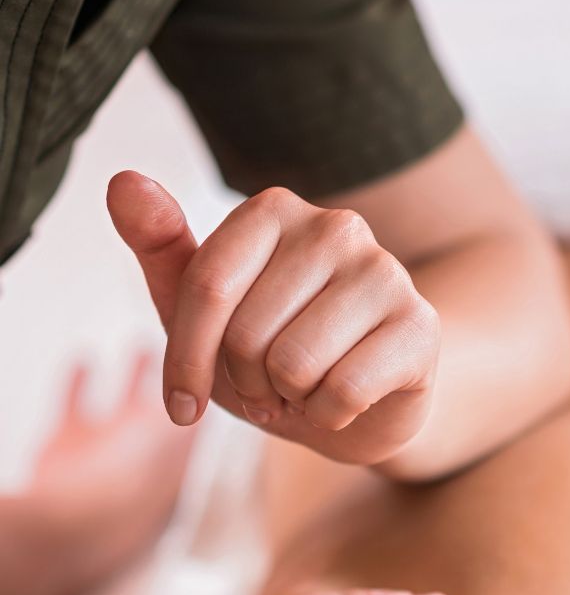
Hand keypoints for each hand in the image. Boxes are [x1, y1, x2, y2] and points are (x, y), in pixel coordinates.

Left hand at [106, 172, 440, 464]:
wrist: (364, 400)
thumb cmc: (277, 348)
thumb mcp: (207, 310)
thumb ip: (162, 247)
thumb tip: (123, 180)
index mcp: (275, 210)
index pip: (207, 287)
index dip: (185, 361)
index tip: (182, 405)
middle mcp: (337, 227)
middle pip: (248, 333)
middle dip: (247, 383)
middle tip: (269, 387)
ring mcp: (386, 273)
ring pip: (295, 364)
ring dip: (290, 400)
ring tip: (304, 390)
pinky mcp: (421, 326)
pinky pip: (343, 390)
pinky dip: (330, 415)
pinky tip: (342, 402)